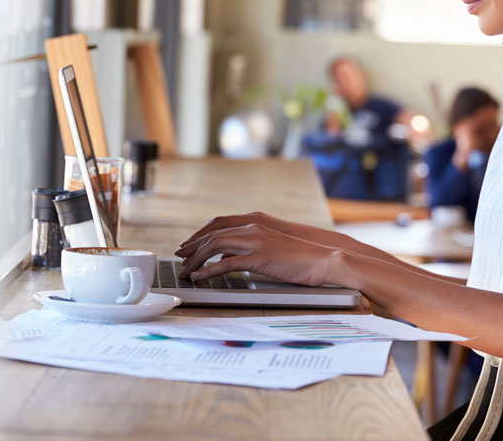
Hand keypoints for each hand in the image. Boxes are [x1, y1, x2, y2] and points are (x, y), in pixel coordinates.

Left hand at [174, 222, 345, 286]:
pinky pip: (225, 264)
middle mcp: (253, 228)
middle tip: (179, 257)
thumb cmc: (301, 257)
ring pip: (215, 246)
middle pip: (212, 234)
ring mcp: (255, 242)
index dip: (200, 234)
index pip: (218, 225)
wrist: (323, 259)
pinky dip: (208, 271)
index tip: (187, 245)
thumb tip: (231, 257)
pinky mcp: (259, 258)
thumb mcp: (273, 246)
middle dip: (192, 246)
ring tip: (185, 271)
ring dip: (196, 259)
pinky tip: (199, 278)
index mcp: (256, 223)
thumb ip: (253, 246)